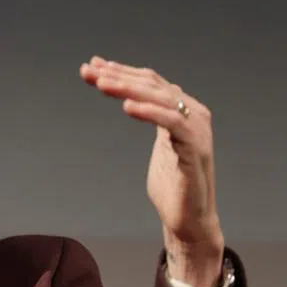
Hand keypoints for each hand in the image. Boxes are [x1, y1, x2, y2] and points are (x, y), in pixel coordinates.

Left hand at [79, 56, 224, 286]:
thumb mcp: (157, 143)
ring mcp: (197, 130)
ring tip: (102, 83)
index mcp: (183, 109)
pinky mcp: (196, 150)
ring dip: (128, 89)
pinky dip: (150, 112)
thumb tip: (129, 100)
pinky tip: (127, 108)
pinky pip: (173, 123)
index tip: (91, 66)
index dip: (121, 71)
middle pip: (152, 85)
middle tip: (89, 70)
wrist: (189, 220)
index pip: (149, 82)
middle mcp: (194, 113)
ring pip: (161, 98)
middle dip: (118, 76)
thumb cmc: (172, 185)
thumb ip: (148, 118)